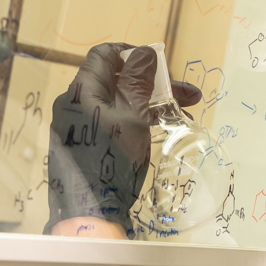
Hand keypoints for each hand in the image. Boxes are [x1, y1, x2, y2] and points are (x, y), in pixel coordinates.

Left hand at [45, 44, 203, 236]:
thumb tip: (144, 51)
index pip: (104, 55)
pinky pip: (112, 123)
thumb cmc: (111, 160)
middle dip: (154, 84)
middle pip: (117, 80)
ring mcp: (80, 127)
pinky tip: (159, 131)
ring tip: (183, 115)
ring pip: (118, 104)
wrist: (89, 213)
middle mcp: (76, 104)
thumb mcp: (131, 116)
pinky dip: (135, 122)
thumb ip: (138, 81)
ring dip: (150, 104)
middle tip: (189, 95)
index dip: (133, 53)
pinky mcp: (86, 146)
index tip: (160, 65)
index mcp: (82, 90)